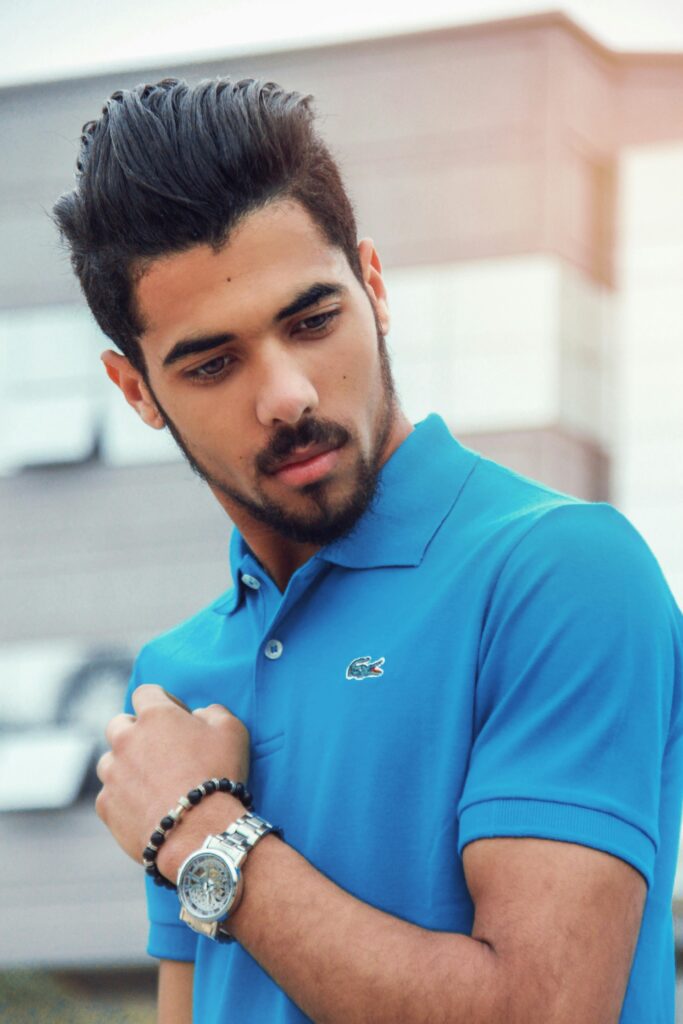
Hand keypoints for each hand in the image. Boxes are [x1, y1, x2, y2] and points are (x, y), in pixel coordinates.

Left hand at [96, 684, 249, 873]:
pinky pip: (109, 795)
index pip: (146, 692)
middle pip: (119, 724)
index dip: (162, 701)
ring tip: (152, 783)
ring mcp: (112, 773)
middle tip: (159, 750)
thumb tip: (198, 714)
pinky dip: (123, 798)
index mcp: (155, 715)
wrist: (200, 832)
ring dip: (126, 765)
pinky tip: (146, 808)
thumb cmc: (219, 775)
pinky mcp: (106, 805)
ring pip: (110, 761)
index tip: (176, 717)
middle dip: (135, 732)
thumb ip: (212, 711)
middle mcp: (126, 739)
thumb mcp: (232, 730)